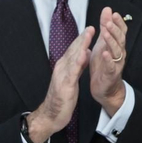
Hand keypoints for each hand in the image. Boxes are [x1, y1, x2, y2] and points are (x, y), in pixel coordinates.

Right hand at [26, 26, 93, 142]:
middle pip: (73, 50)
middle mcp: (61, 68)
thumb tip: (84, 54)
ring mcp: (62, 76)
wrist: (51, 115)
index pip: (74, 51)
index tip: (90, 29)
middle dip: (82, 38)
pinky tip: (85, 54)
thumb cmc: (61, 99)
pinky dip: (79, 61)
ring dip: (81, 45)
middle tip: (91, 27)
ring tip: (88, 35)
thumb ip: (77, 67)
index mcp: (64, 67)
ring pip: (73, 57)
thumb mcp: (71, 80)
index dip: (82, 40)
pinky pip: (73, 71)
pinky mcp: (65, 85)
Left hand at [88, 7, 128, 114]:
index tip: (114, 13)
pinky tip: (105, 53)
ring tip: (105, 33)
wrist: (104, 87)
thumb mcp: (102, 42)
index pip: (121, 31)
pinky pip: (111, 66)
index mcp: (117, 45)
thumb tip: (108, 9)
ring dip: (111, 41)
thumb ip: (105, 27)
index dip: (119, 23)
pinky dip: (108, 59)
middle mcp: (119, 53)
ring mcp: (116, 64)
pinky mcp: (111, 74)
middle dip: (115, 30)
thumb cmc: (103, 63)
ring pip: (117, 51)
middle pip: (120, 39)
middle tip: (108, 22)